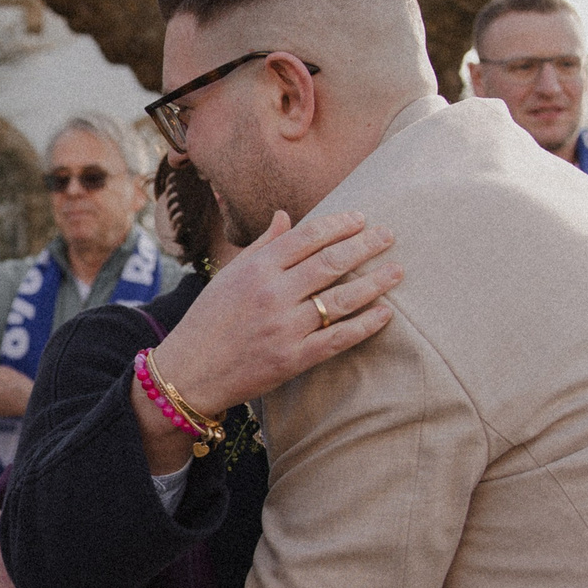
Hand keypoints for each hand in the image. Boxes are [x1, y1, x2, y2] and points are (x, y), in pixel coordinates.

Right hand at [144, 211, 400, 415]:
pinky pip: (338, 339)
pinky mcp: (293, 359)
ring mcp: (284, 328)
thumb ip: (262, 246)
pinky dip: (365, 325)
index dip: (339, 224)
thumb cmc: (208, 320)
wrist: (190, 371)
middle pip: (330, 263)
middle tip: (390, 235)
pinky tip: (385, 313)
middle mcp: (272, 294)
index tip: (362, 218)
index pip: (307, 237)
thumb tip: (287, 216)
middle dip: (365, 246)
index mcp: (257, 269)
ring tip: (397, 271)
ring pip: (340, 300)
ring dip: (374, 283)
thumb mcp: (229, 276)